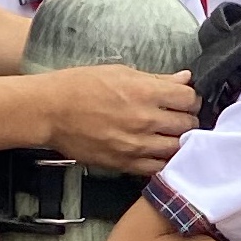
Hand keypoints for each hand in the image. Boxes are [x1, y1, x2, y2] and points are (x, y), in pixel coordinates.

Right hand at [44, 66, 200, 173]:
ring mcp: (136, 145)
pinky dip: (164, 161)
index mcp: (145, 92)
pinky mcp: (125, 163)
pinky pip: (158, 168)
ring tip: (170, 134)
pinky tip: (159, 152)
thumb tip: (184, 78)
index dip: (191, 97)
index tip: (185, 98)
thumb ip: (157, 79)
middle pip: (188, 124)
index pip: (189, 98)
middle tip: (179, 116)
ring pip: (177, 148)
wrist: (49, 111)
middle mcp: (145, 120)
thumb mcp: (120, 72)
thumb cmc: (80, 86)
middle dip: (188, 118)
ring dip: (179, 140)